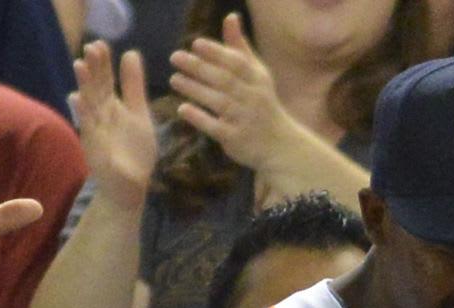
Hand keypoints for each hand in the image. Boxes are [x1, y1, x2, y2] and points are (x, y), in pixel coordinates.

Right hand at [70, 41, 157, 214]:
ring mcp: (95, 128)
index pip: (106, 78)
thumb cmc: (134, 151)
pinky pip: (86, 126)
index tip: (101, 44)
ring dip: (84, 85)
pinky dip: (82, 113)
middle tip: (91, 47)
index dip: (104, 63)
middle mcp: (100, 112)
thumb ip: (134, 87)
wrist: (129, 185)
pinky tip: (77, 98)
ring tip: (80, 65)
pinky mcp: (93, 145)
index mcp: (112, 104)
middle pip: (96, 86)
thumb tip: (131, 52)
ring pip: (88, 102)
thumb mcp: (139, 114)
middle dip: (93, 68)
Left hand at [170, 12, 298, 176]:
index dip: (216, 53)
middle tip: (175, 58)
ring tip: (174, 80)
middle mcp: (252, 98)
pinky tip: (182, 109)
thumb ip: (240, 48)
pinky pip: (215, 128)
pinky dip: (199, 118)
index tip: (196, 44)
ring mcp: (244, 120)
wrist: (280, 145)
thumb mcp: (257, 74)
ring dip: (195, 90)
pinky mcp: (236, 140)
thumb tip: (230, 17)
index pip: (236, 63)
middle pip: (224, 80)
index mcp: (257, 79)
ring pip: (218, 102)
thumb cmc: (262, 104)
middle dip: (199, 68)